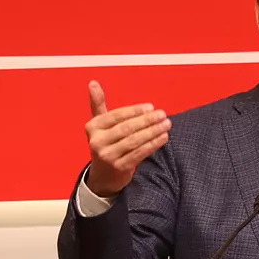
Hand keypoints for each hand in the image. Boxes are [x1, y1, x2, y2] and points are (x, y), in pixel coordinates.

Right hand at [84, 80, 169, 197]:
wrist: (102, 176)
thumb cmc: (104, 143)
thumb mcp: (98, 124)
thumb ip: (98, 103)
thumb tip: (93, 82)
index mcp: (92, 127)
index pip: (116, 116)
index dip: (134, 111)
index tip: (151, 107)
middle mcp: (97, 141)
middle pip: (126, 128)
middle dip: (147, 120)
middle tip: (163, 114)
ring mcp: (108, 156)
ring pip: (134, 141)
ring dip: (153, 132)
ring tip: (166, 124)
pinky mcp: (120, 167)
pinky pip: (140, 153)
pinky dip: (153, 144)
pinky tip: (163, 137)